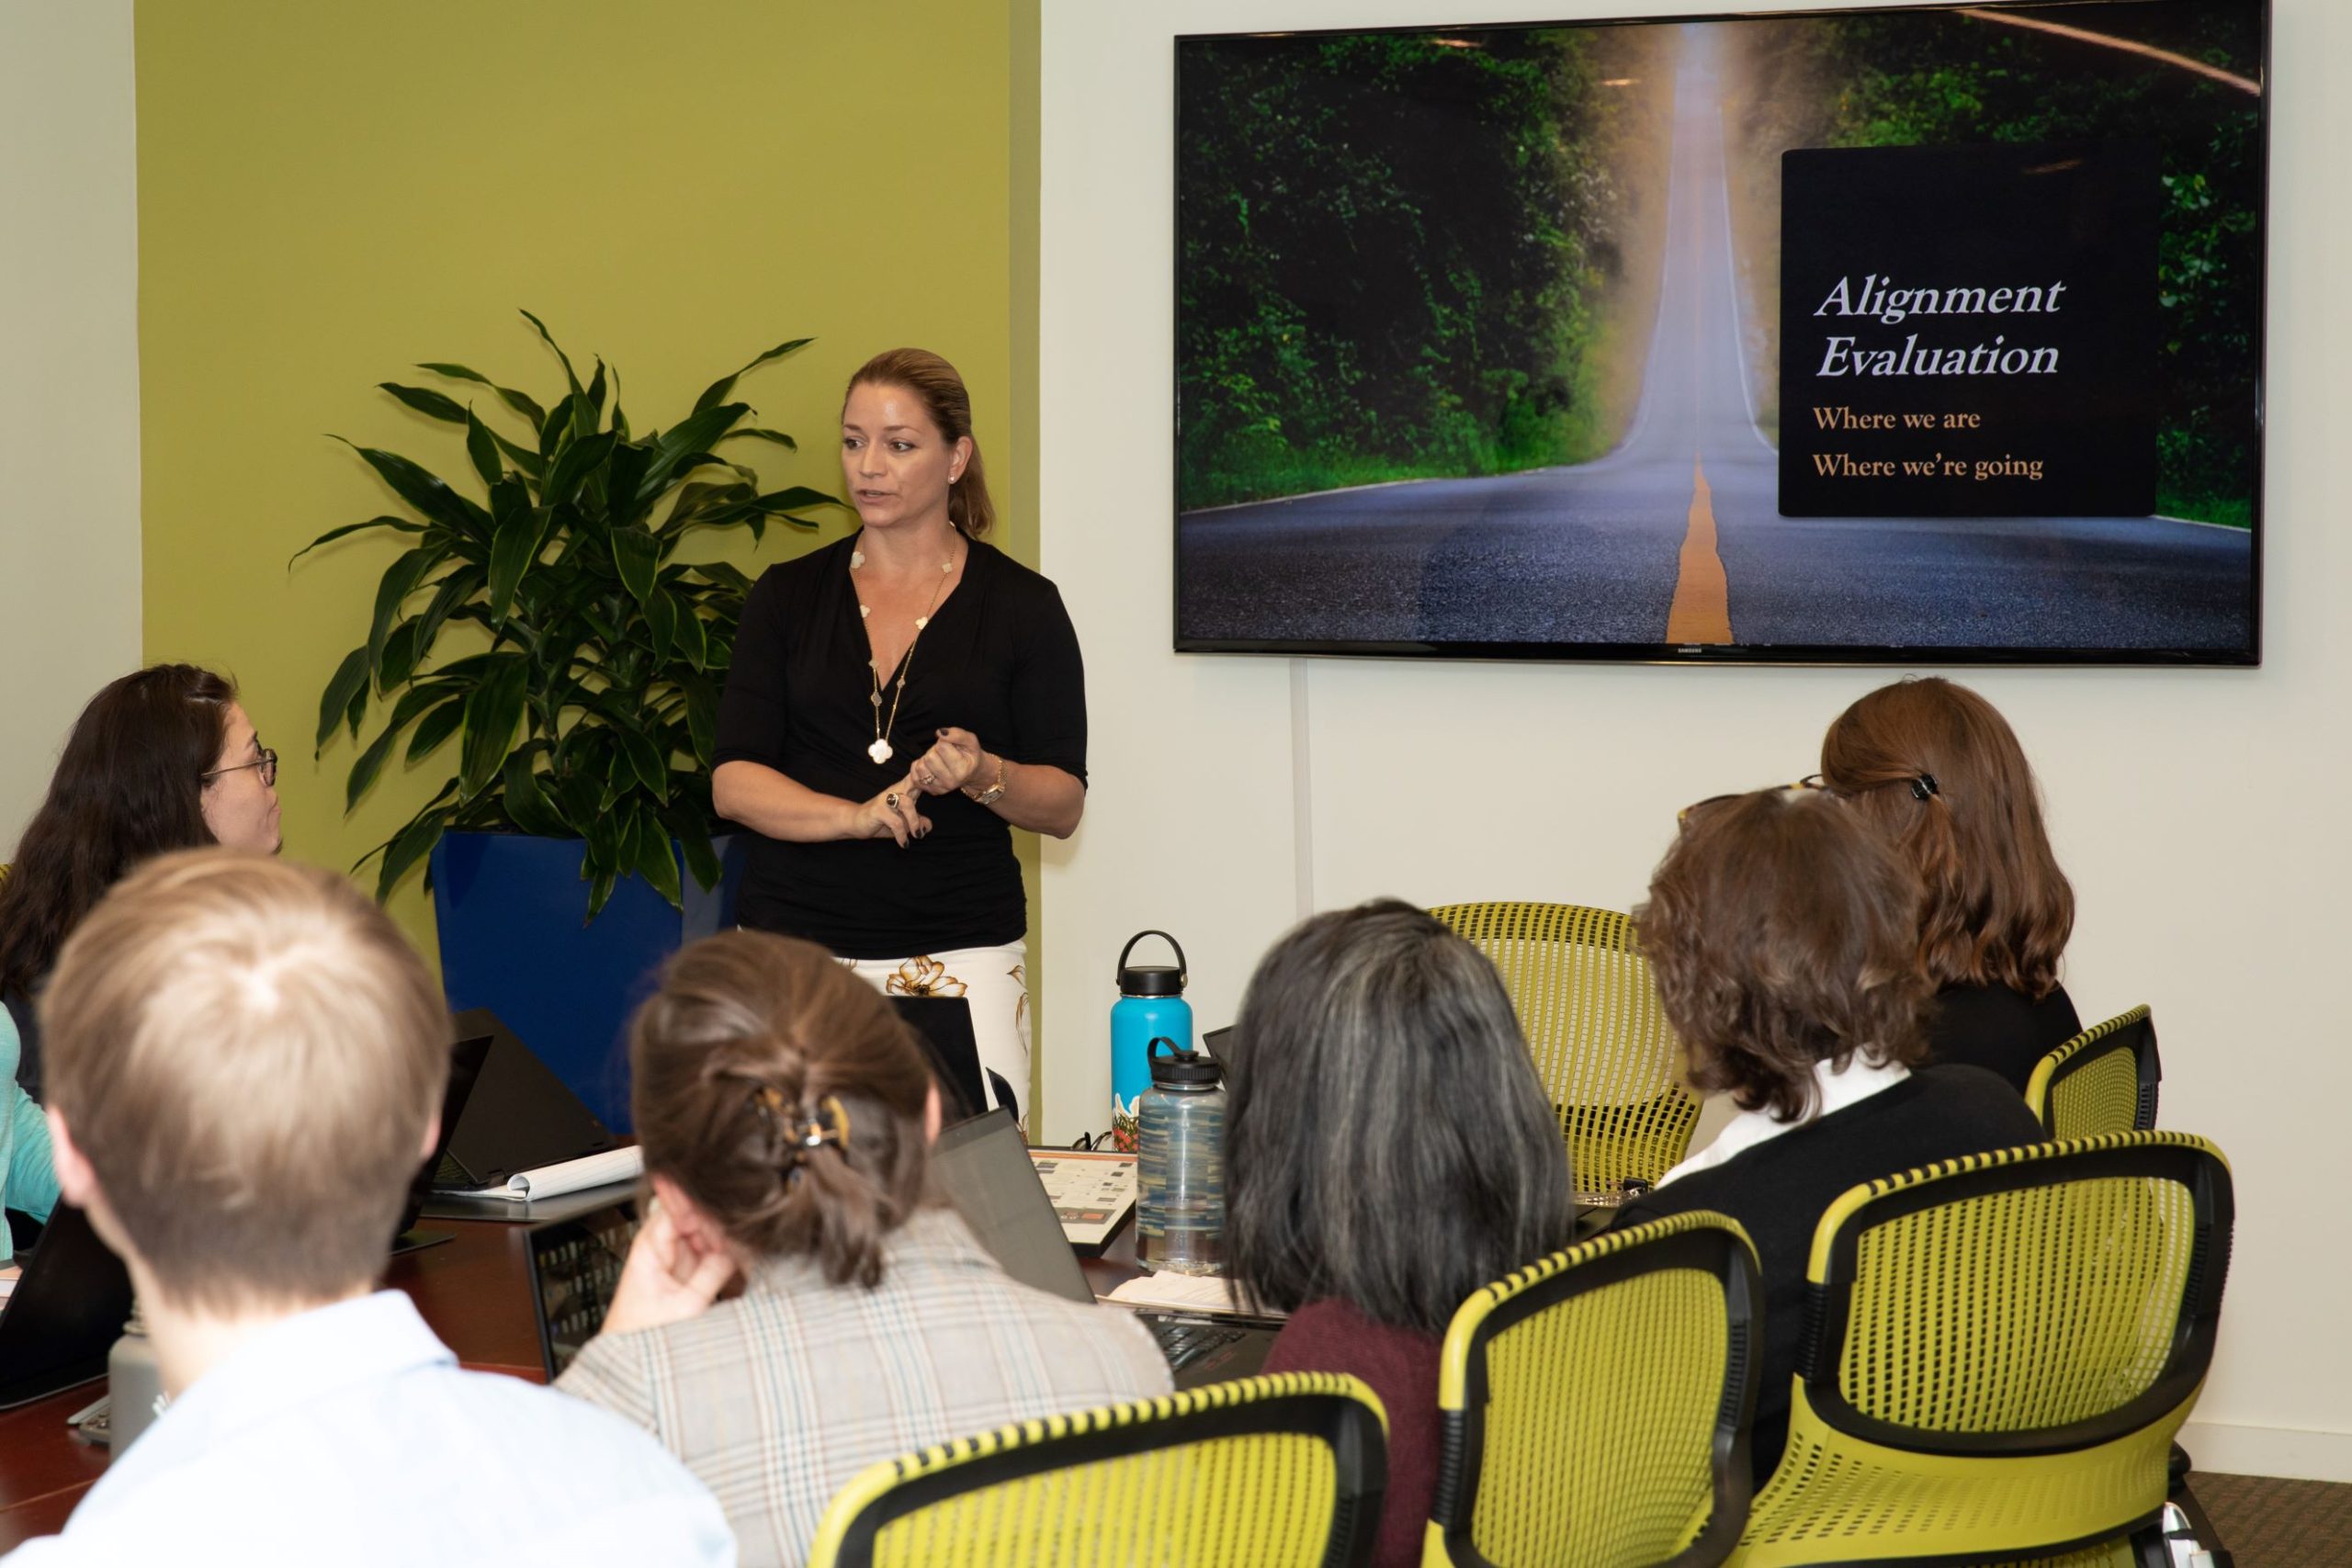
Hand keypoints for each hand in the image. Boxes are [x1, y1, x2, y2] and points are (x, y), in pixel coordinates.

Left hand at [598, 1205, 737, 1337]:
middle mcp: (659, 1245)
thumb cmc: (643, 1334)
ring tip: (734, 1254)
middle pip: (694, 1216)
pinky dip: (720, 1253)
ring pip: (703, 1231)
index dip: (702, 1209)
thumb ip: (713, 1273)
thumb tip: (736, 1247)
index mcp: (649, 1247)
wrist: (630, 1356)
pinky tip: (731, 1261)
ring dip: (720, 1239)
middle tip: (734, 1242)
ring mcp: (672, 1255)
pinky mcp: (683, 1267)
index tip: (725, 1216)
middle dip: (715, 1226)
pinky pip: (706, 1249)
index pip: (676, 1208)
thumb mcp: (686, 1307)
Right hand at [846, 777, 930, 845]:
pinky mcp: (877, 811)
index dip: (927, 775)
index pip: (916, 778)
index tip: (940, 778)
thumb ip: (916, 821)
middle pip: (912, 783)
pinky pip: (895, 822)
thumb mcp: (902, 822)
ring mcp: (885, 800)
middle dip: (923, 785)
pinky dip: (902, 835)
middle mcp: (894, 791)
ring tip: (917, 835)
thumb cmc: (881, 821)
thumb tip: (928, 825)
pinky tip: (904, 844)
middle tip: (937, 792)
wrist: (855, 823)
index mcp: (902, 790)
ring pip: (907, 804)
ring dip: (914, 821)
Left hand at [908, 728, 985, 796]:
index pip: (941, 747)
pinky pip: (914, 776)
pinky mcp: (929, 791)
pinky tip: (929, 767)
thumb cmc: (970, 754)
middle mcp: (950, 782)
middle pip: (929, 757)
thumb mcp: (970, 740)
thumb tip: (940, 733)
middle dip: (934, 750)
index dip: (944, 742)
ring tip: (937, 760)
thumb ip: (957, 734)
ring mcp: (940, 788)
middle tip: (943, 754)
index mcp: (962, 770)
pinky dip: (919, 767)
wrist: (971, 772)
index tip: (951, 746)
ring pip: (920, 767)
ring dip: (926, 759)